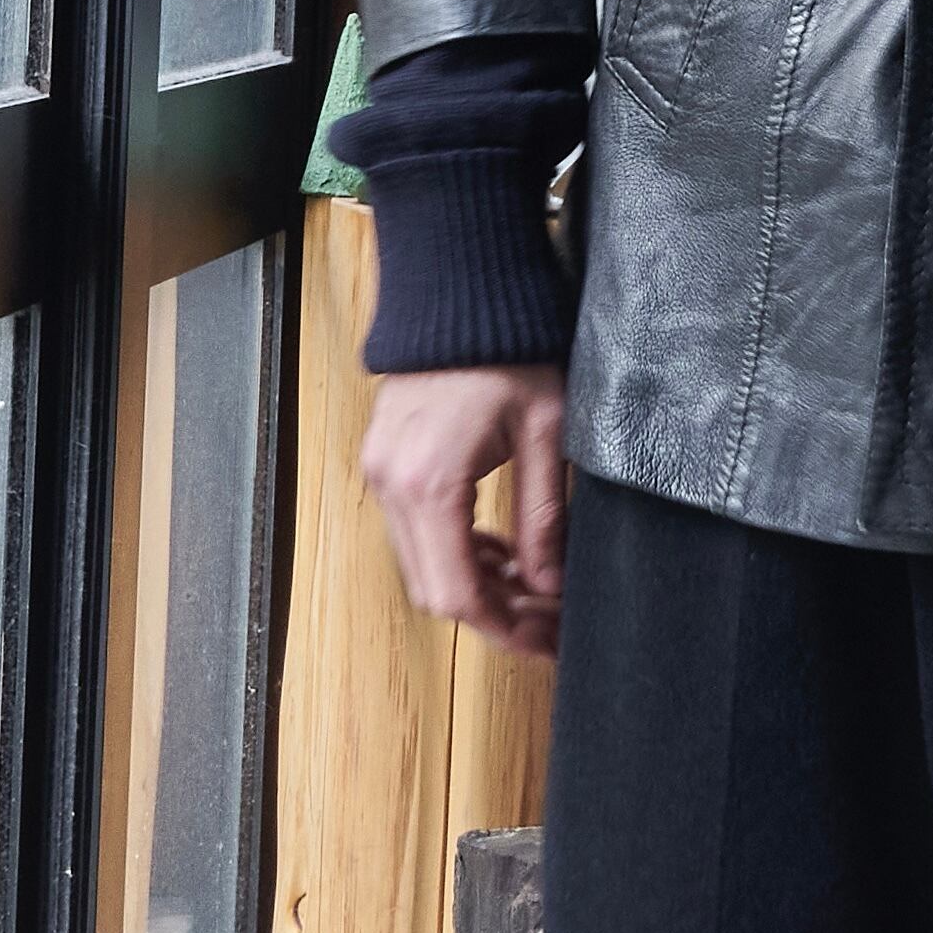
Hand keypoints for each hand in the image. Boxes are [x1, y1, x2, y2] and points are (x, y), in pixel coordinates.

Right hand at [359, 364, 568, 658]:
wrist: (461, 290)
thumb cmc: (510, 351)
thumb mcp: (547, 434)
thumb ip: (545, 517)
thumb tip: (550, 585)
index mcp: (431, 483)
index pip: (458, 592)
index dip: (502, 628)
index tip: (543, 641)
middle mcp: (393, 485)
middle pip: (433, 587)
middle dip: (492, 614)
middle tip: (547, 620)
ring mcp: (382, 472)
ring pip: (421, 563)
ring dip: (474, 583)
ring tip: (534, 585)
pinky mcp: (385, 460)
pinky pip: (414, 530)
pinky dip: (454, 550)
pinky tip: (498, 548)